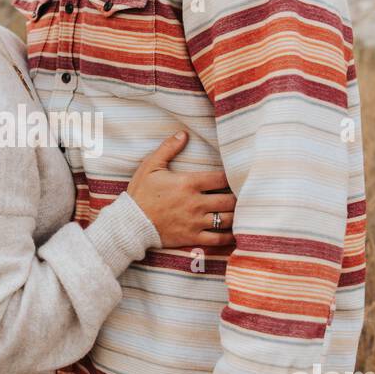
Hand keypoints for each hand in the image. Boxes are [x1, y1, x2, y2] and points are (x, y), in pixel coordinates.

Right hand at [127, 131, 235, 249]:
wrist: (130, 223)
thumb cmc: (140, 193)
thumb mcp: (151, 166)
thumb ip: (168, 148)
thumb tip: (183, 134)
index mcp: (188, 183)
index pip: (221, 178)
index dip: (233, 176)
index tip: (237, 176)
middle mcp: (196, 203)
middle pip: (229, 200)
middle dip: (239, 197)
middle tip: (243, 194)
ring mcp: (195, 222)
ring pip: (227, 219)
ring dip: (237, 215)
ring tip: (242, 211)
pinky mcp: (192, 237)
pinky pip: (217, 239)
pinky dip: (229, 237)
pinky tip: (235, 233)